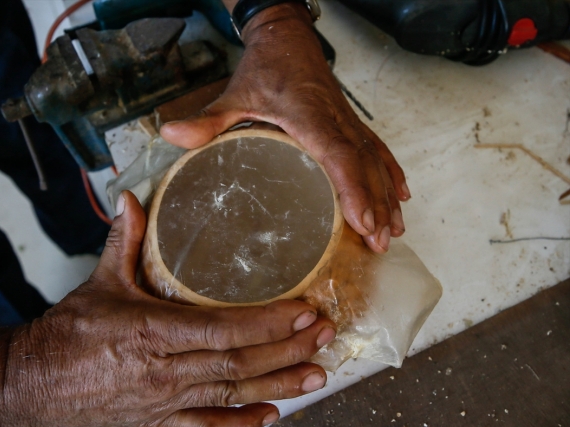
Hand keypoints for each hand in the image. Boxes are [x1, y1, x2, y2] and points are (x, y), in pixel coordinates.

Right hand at [0, 191, 335, 426]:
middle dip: (288, 349)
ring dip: (279, 384)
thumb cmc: (69, 332)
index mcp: (152, 332)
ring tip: (317, 374)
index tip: (305, 310)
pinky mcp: (159, 417)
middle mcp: (165, 370)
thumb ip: (124, 240)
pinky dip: (239, 422)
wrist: (33, 382)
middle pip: (239, 362)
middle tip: (325, 335)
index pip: (225, 328)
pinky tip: (270, 415)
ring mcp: (165, 399)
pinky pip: (206, 423)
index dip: (269, 322)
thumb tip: (131, 197)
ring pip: (232, 393)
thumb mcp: (100, 281)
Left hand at [161, 3, 409, 252]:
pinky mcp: (351, 121)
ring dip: (387, 197)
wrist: (287, 37)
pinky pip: (378, 148)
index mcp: (310, 117)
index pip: (339, 156)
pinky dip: (391, 172)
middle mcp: (337, 121)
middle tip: (380, 244)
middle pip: (364, 167)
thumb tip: (169, 135)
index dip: (355, 190)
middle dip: (375, 206)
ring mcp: (348, 121)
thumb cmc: (265, 67)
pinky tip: (400, 195)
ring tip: (394, 232)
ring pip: (376, 161)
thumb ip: (207, 119)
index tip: (364, 222)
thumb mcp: (234, 94)